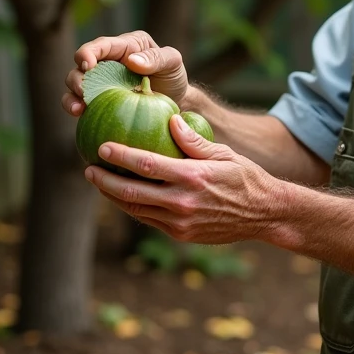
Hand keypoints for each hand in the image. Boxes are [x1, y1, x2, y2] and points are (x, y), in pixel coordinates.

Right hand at [62, 31, 191, 118]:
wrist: (175, 101)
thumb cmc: (173, 77)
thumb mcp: (172, 62)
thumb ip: (156, 57)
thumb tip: (131, 61)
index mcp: (124, 46)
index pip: (100, 45)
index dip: (88, 53)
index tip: (88, 66)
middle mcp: (107, 62)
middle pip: (80, 65)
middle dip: (77, 77)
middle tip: (84, 91)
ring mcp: (101, 82)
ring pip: (75, 83)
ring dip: (72, 94)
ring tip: (79, 107)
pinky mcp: (98, 101)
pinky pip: (80, 102)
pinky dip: (75, 108)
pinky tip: (79, 115)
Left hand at [85, 114, 286, 244]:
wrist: (264, 214)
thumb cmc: (245, 177)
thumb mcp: (225, 153)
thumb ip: (194, 140)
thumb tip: (170, 119)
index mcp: (193, 177)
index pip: (147, 165)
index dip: (121, 156)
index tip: (102, 147)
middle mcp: (183, 202)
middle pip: (133, 192)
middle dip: (106, 181)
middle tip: (89, 169)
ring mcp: (181, 222)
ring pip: (137, 209)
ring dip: (114, 196)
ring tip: (99, 182)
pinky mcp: (181, 234)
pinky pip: (149, 220)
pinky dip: (132, 207)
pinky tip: (122, 196)